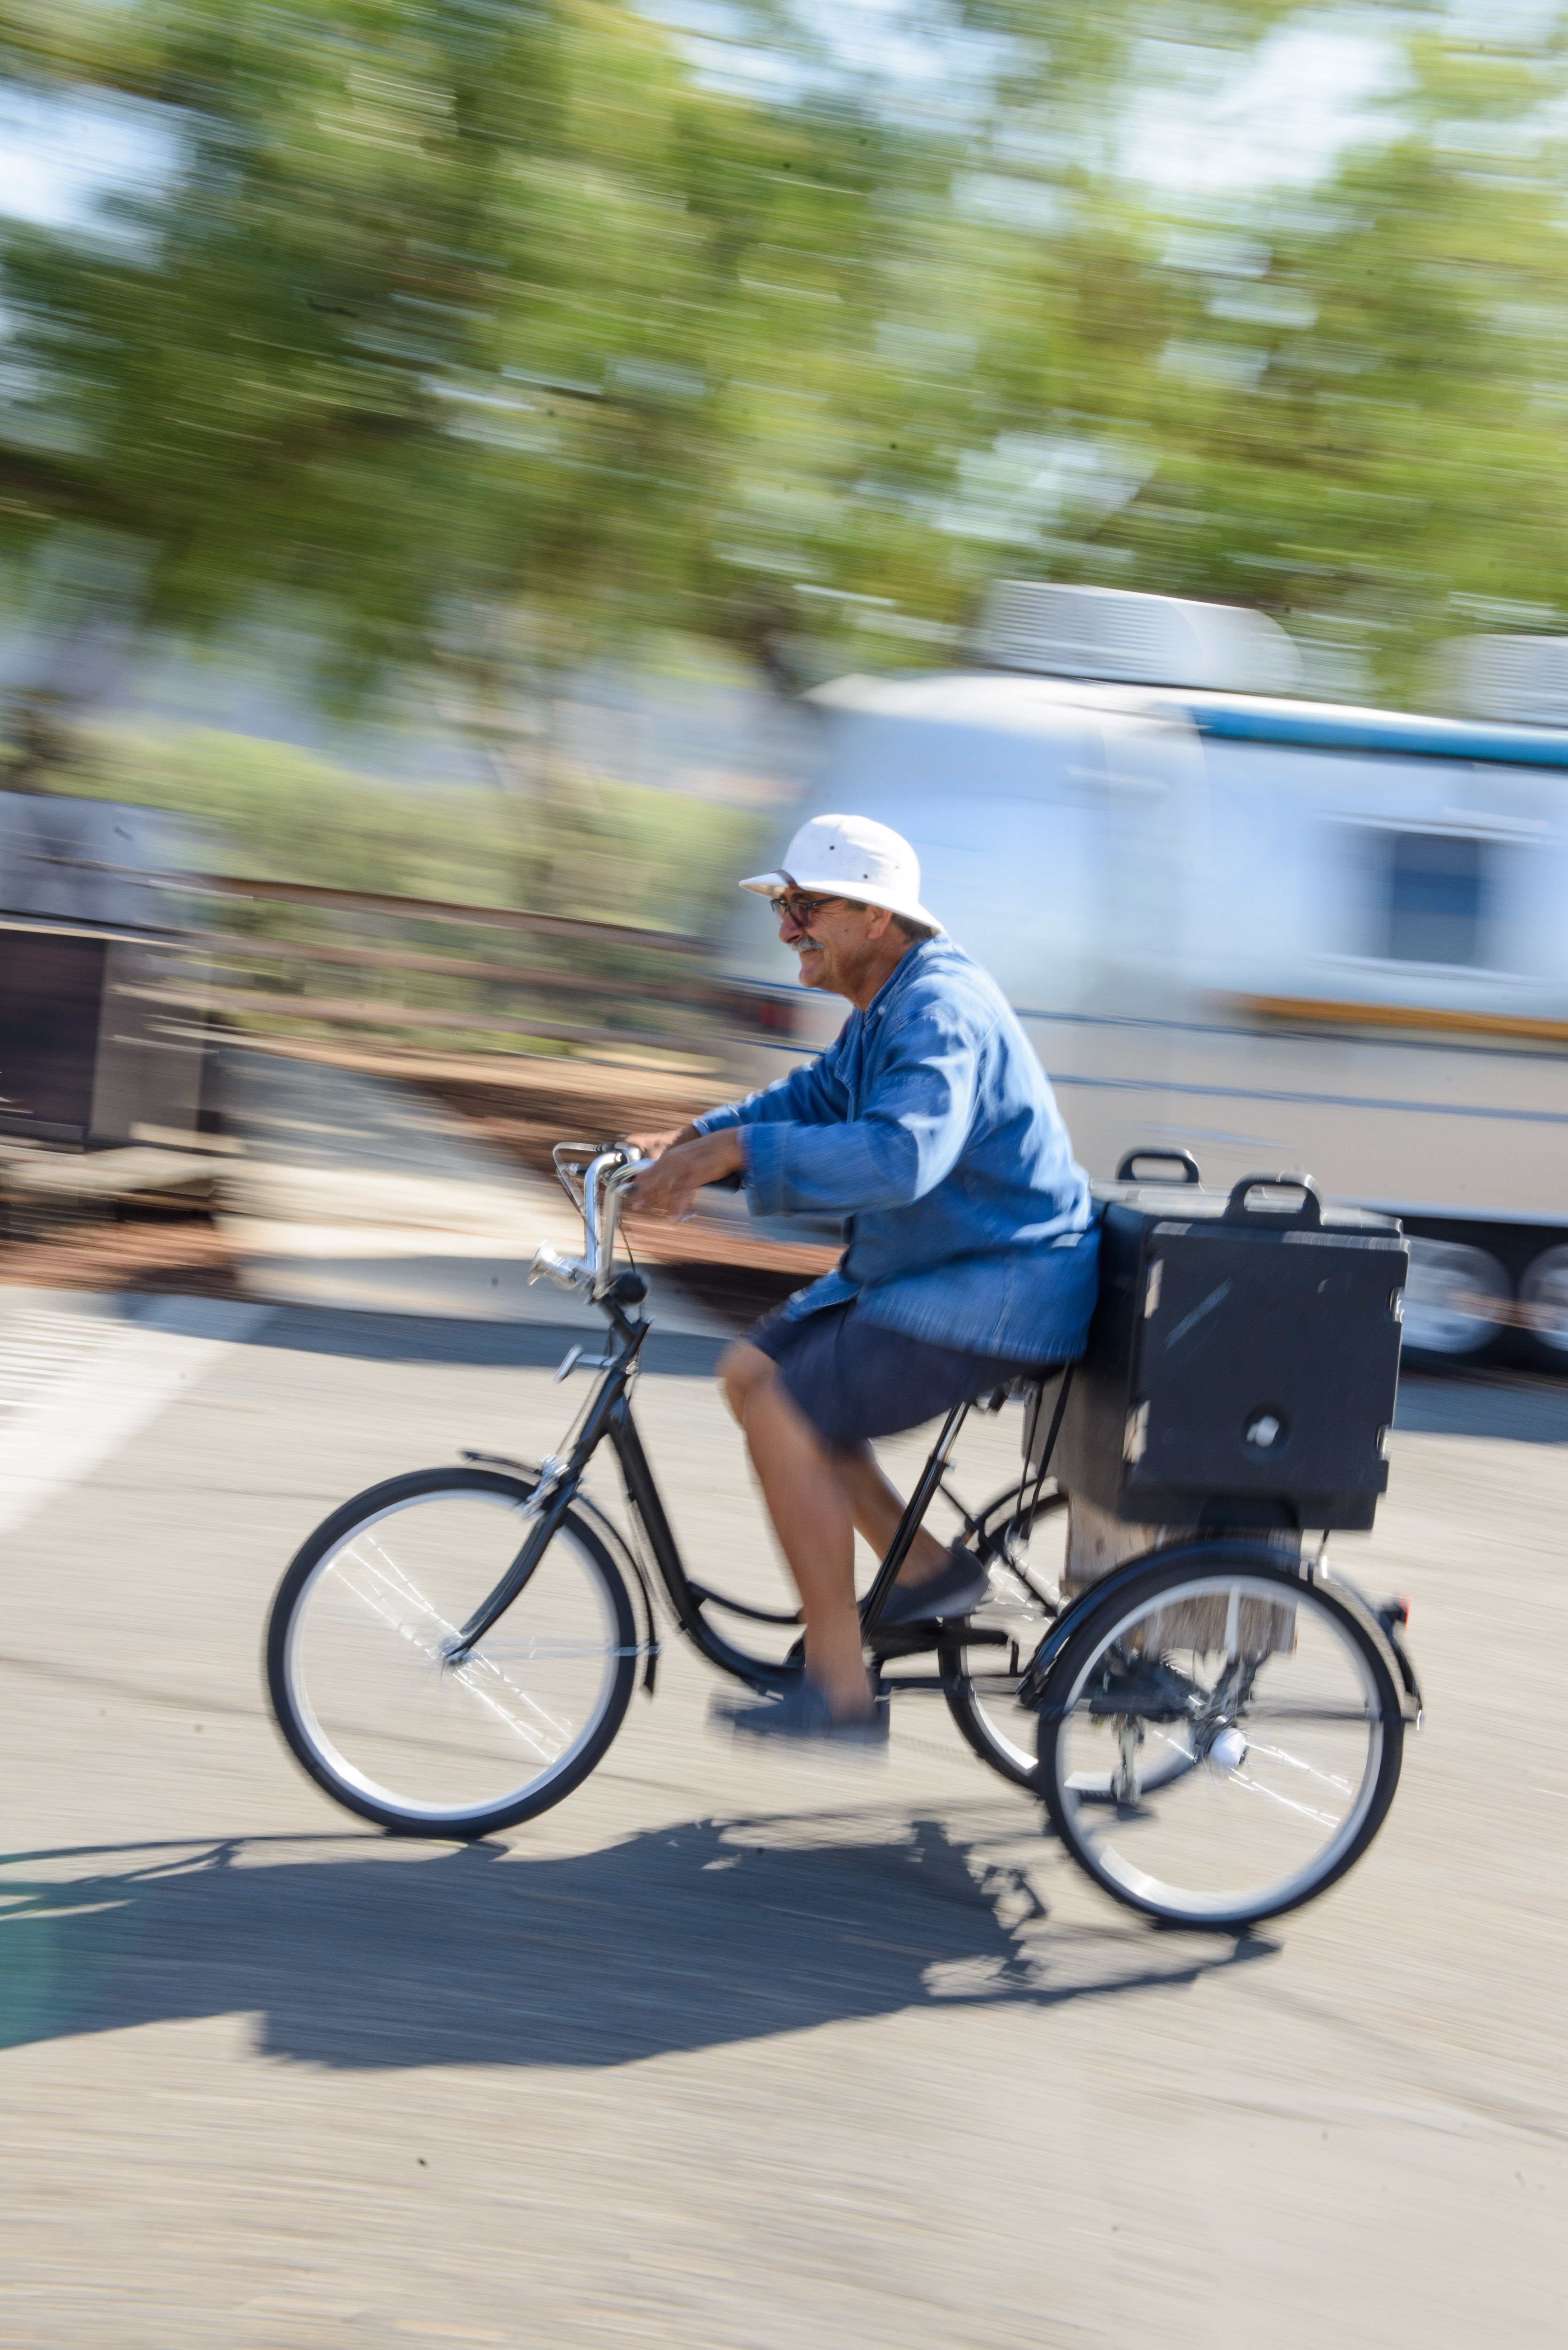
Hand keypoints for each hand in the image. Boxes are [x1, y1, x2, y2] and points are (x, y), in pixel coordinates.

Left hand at [624, 1128, 742, 1221]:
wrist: (729, 1144)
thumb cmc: (711, 1152)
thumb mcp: (688, 1157)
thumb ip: (675, 1168)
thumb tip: (667, 1182)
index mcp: (670, 1156)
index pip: (647, 1173)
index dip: (640, 1188)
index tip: (635, 1200)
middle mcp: (672, 1161)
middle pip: (654, 1184)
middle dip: (648, 1198)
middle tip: (643, 1208)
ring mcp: (682, 1167)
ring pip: (666, 1190)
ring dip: (664, 1206)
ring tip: (666, 1217)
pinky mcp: (694, 1174)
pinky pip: (682, 1194)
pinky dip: (677, 1208)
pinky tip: (675, 1217)